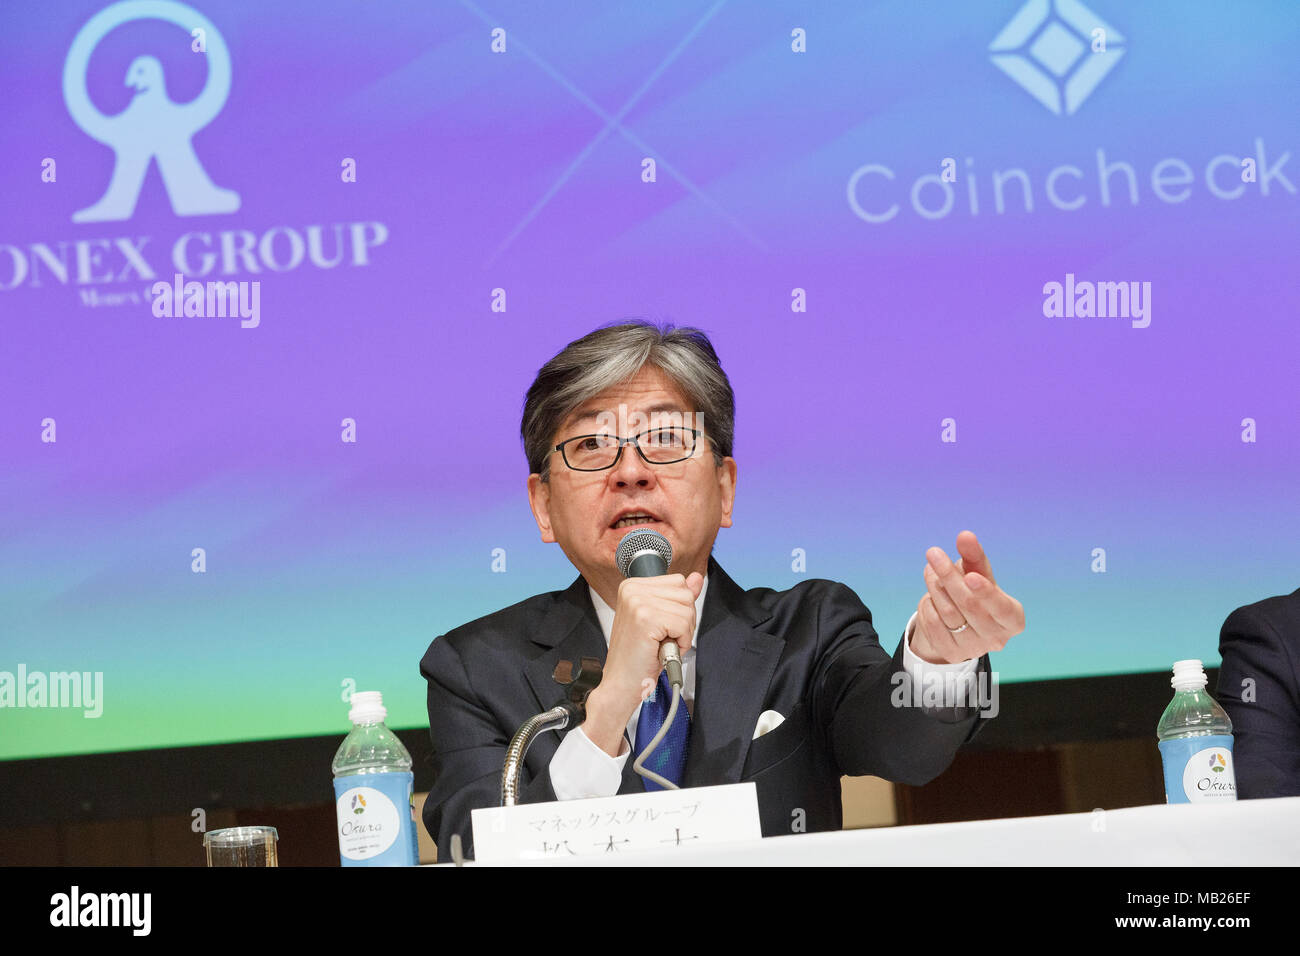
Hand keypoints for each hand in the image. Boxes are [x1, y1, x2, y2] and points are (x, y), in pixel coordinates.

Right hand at [583, 571, 703, 755]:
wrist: (620, 684)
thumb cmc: (638, 658)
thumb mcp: (661, 621)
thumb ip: (678, 598)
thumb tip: (697, 578)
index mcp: (632, 585)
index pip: (679, 582)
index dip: (680, 609)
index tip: (663, 626)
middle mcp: (631, 589)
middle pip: (685, 593)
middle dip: (684, 621)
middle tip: (662, 638)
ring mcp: (637, 601)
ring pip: (687, 608)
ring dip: (682, 632)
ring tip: (660, 644)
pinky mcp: (645, 618)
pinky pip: (683, 624)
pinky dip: (680, 641)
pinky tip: (662, 649)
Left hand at [910, 530, 1023, 664]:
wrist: (961, 624)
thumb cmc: (976, 593)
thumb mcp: (979, 574)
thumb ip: (974, 556)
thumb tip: (965, 536)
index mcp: (1012, 619)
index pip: (1001, 608)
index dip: (986, 593)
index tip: (970, 576)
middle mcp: (997, 638)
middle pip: (969, 606)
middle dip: (949, 576)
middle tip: (934, 553)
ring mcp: (973, 649)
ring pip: (948, 613)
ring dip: (935, 586)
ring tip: (931, 568)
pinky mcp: (951, 652)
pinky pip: (933, 623)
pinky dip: (928, 604)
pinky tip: (931, 594)